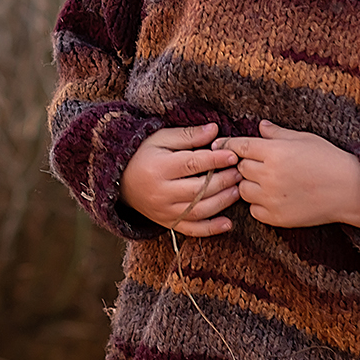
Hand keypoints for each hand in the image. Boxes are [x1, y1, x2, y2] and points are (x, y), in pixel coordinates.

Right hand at [119, 123, 240, 235]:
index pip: (192, 164)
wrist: (119, 181)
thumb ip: (188, 135)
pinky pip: (192, 230)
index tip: (233, 155)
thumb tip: (215, 130)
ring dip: (222, 202)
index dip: (215, 160)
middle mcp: (161, 192)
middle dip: (223, 181)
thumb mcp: (160, 139)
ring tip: (238, 191)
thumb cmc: (143, 154)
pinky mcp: (168, 223)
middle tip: (240, 172)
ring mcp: (164, 211)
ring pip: (199, 211)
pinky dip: (211, 229)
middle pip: (199, 189)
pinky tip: (228, 223)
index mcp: (159, 167)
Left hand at [223, 120, 359, 229]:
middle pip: (239, 168)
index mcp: (273, 152)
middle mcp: (268, 176)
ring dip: (249, 184)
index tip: (219, 145)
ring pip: (243, 190)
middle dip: (244, 164)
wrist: (350, 191)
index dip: (227, 144)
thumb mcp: (303, 138)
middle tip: (256, 164)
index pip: (238, 146)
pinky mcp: (277, 218)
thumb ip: (276, 134)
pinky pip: (254, 210)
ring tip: (265, 181)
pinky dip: (258, 204)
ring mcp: (271, 198)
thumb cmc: (328, 159)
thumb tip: (260, 127)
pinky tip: (272, 197)